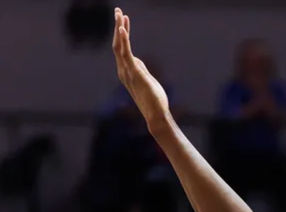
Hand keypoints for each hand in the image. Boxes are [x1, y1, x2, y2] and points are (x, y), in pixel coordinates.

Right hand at [112, 8, 171, 131]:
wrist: (156, 115)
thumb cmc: (154, 101)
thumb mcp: (148, 80)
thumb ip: (141, 69)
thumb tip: (137, 60)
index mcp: (126, 71)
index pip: (122, 49)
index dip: (122, 34)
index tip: (124, 20)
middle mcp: (123, 70)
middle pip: (117, 44)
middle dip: (117, 26)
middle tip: (117, 10)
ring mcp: (127, 72)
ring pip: (119, 46)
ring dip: (119, 29)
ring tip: (119, 14)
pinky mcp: (134, 73)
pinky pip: (126, 53)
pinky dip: (123, 40)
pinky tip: (122, 28)